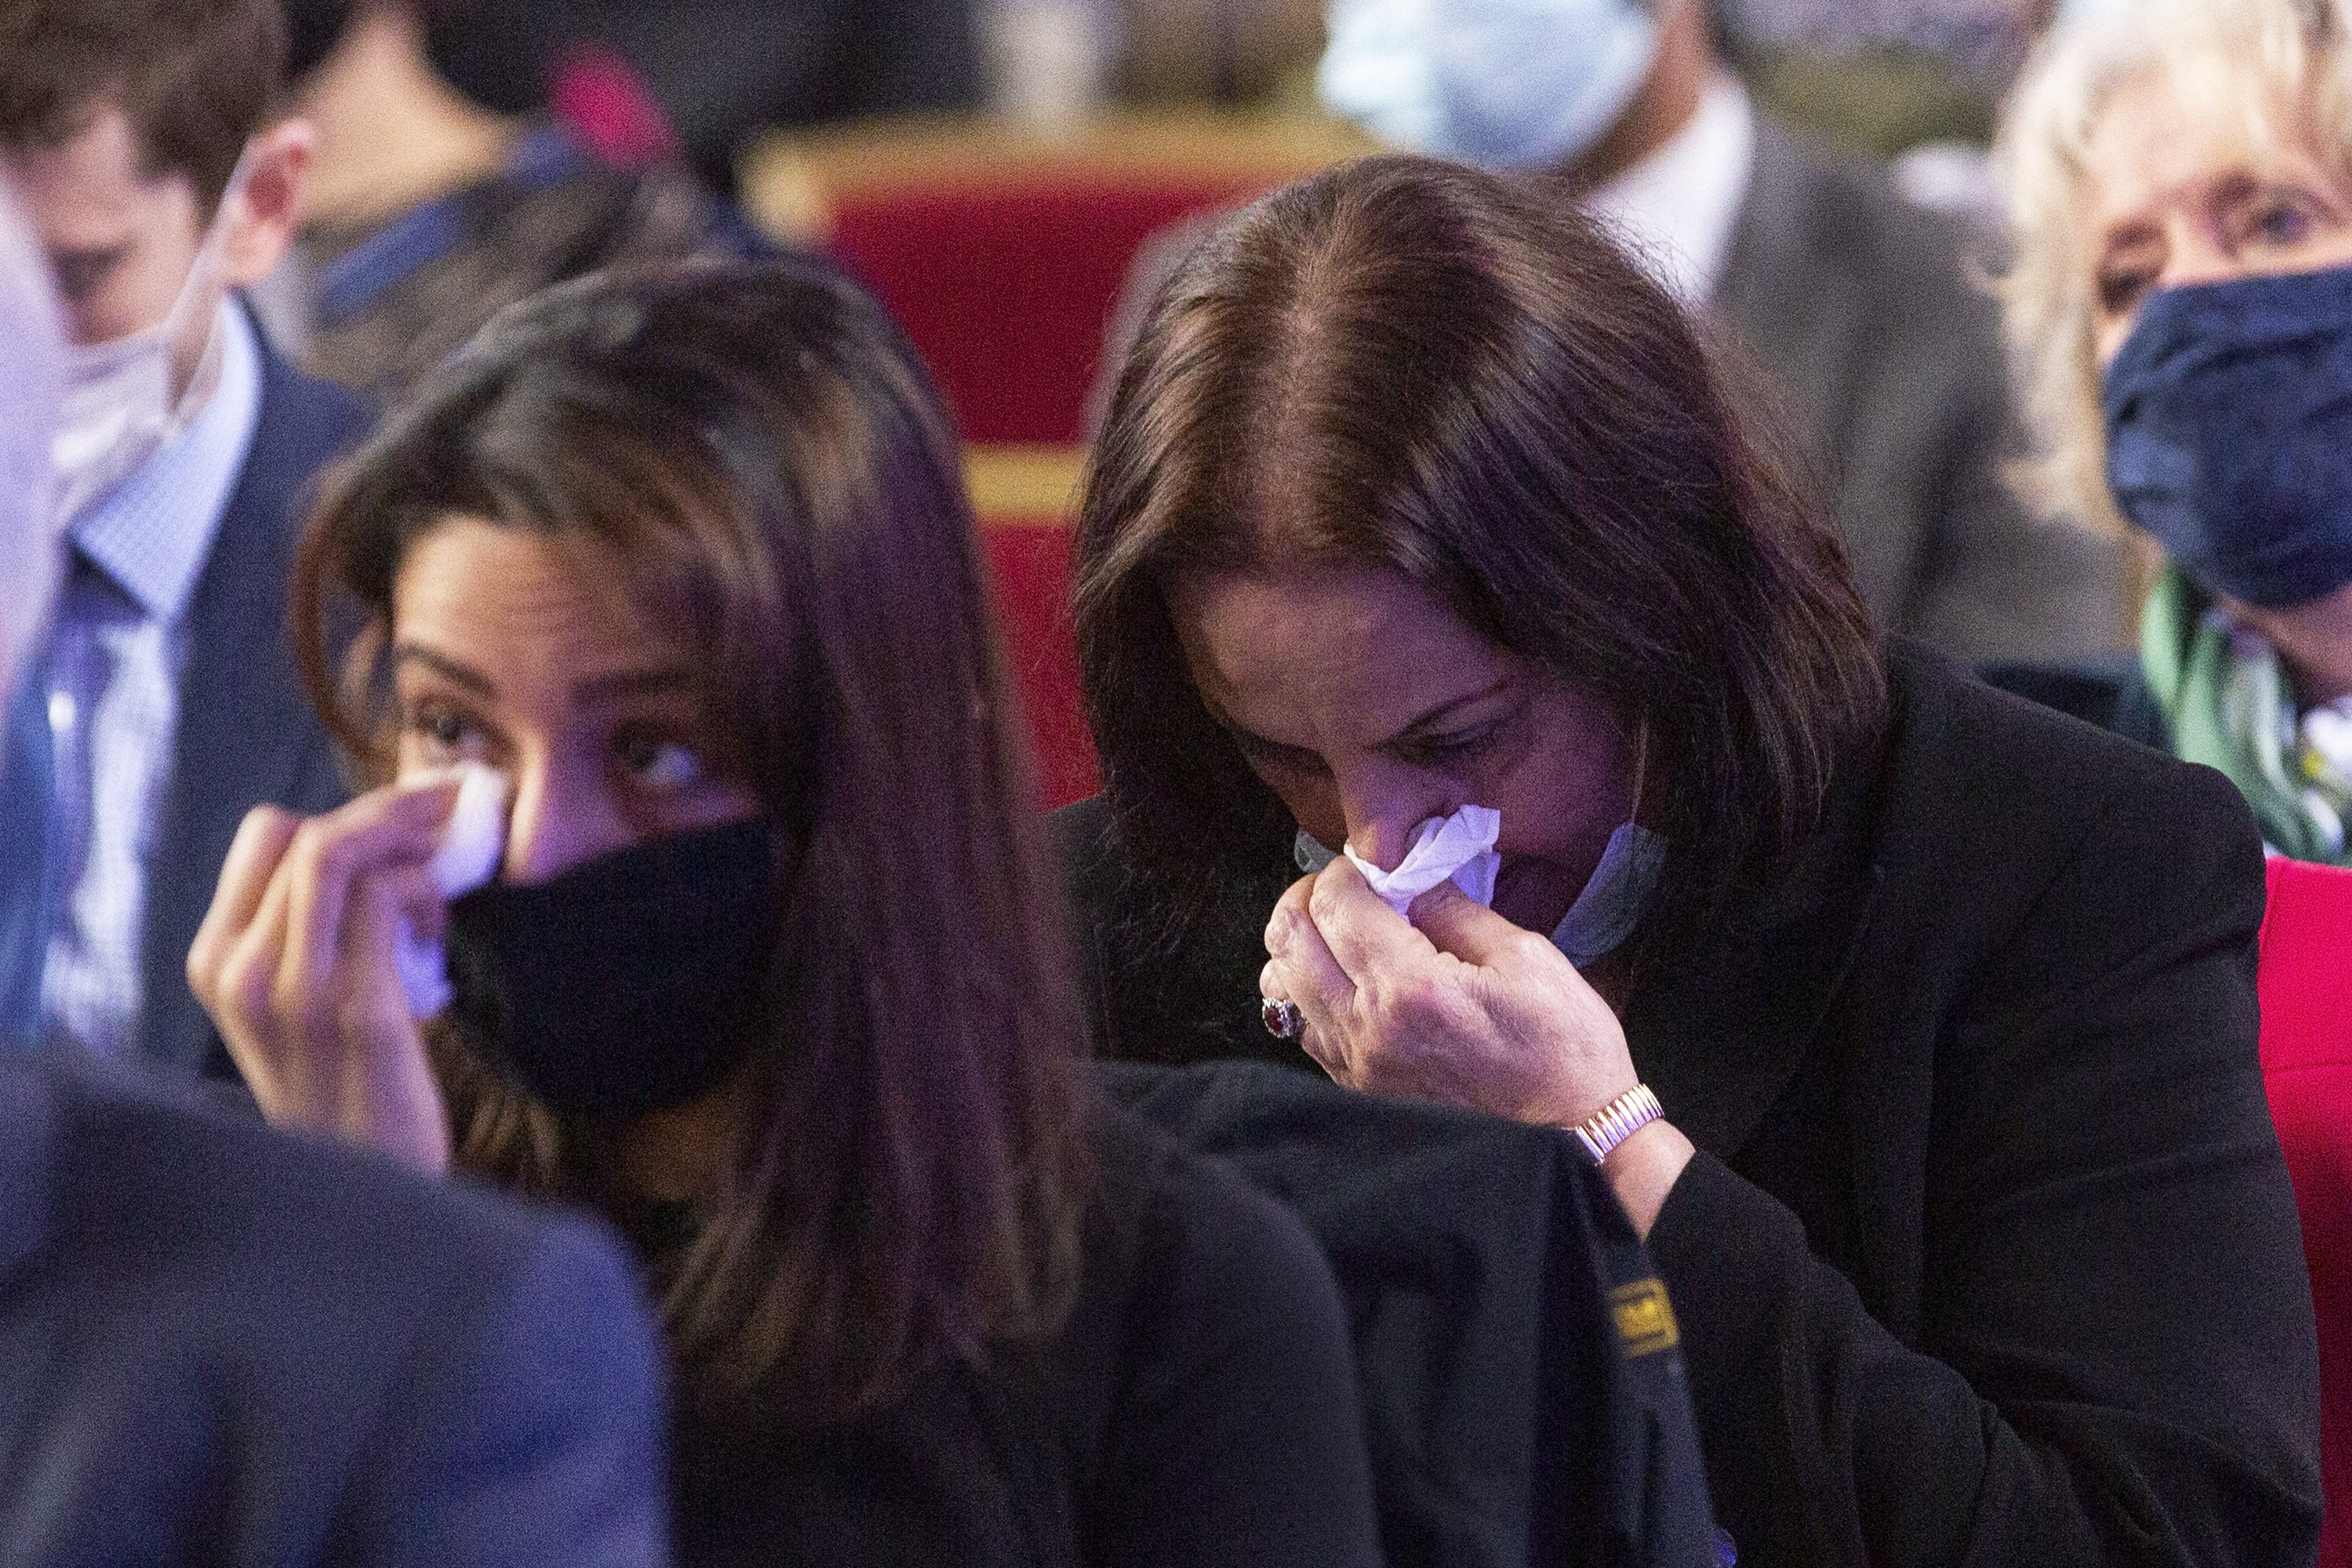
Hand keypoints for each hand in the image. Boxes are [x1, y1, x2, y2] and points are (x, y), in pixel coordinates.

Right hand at [187, 779, 460, 1174]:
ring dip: (411, 847)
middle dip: (390, 809)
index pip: (267, 835)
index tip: (400, 814)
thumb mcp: (296, 1001)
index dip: (343, 810)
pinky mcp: (358, 1013)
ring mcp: (296, 995)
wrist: (364, 1186)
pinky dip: (425, 893)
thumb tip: (373, 834)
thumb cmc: (345, 1083)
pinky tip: (436, 932)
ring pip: (344, 857)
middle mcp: (243, 973)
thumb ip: (309, 926)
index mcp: (218, 962)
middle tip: (445, 814)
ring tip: (441, 874)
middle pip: (311, 836)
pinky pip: (386, 901)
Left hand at [1262, 858, 1692, 1232]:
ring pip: (1279, 983)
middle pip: (1288, 937)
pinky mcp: (1354, 1088)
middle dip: (1310, 896)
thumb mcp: (1524, 957)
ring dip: (1300, 942)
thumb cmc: (1562, 1050)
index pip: (1337, 902)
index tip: (1375, 863)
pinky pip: (1300, 1026)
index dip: (1348, 868)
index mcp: (1410, 988)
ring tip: (1341, 929)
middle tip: (1348, 886)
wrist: (1573, 1140)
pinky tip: (1346, 977)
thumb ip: (1454, 908)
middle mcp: (1367, 1029)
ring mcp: (1354, 1065)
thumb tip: (1407, 872)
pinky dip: (1306, 989)